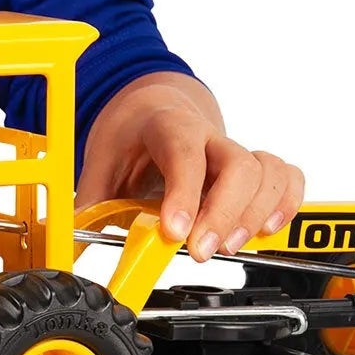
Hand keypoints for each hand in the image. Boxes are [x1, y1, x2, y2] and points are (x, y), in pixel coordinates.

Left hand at [76, 72, 303, 260]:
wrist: (156, 104)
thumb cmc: (131, 134)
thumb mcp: (102, 161)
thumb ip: (90, 203)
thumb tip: (68, 244)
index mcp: (166, 125)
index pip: (183, 150)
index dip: (184, 191)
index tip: (174, 231)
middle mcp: (208, 134)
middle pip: (238, 164)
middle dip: (223, 214)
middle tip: (200, 251)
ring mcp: (235, 149)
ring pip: (268, 171)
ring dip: (255, 214)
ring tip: (228, 245)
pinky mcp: (254, 166)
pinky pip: (287, 176)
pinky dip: (286, 203)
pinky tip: (265, 229)